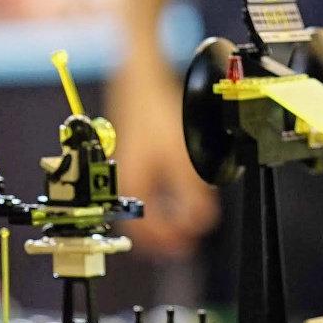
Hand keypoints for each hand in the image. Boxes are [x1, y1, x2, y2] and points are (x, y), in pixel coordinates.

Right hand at [108, 59, 219, 258]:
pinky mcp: (131, 159)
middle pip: (140, 225)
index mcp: (132, 185)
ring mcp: (125, 169)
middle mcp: (123, 180)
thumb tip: (199, 222)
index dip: (169, 242)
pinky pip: (143, 193)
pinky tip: (174, 201)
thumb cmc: (155, 111)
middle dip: (164, 238)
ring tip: (183, 227)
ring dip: (162, 222)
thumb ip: (193, 194)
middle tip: (185, 244)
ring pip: (141, 210)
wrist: (140, 77)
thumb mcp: (183, 158)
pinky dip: (159, 205)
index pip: (145, 231)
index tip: (189, 243)